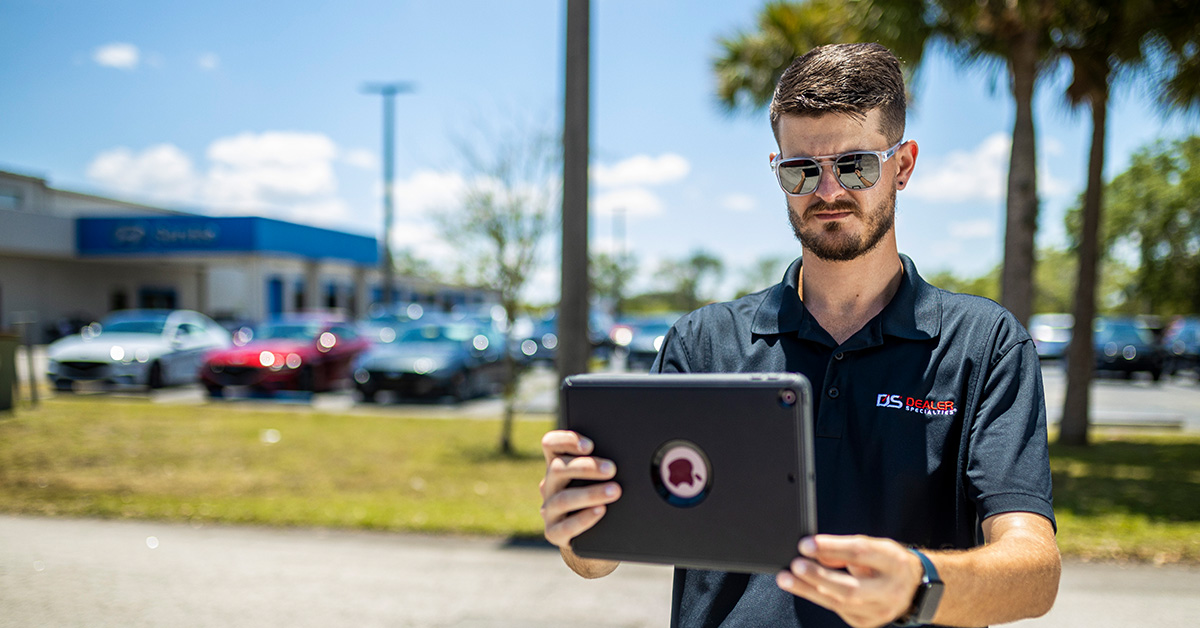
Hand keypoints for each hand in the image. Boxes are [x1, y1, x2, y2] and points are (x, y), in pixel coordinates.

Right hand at [539, 430, 620, 549]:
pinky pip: (565, 527)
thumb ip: (604, 464)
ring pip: (563, 498)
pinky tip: (601, 511)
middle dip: (586, 467)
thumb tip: (629, 453)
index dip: (566, 441)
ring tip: (614, 491)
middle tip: (612, 469)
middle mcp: (550, 485)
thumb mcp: (601, 477)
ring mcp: (550, 510)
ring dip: (590, 493)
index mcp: (558, 465)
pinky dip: (584, 518)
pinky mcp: (554, 533)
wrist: (596, 536)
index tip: (590, 445)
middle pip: (558, 469)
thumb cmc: (603, 496)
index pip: (551, 444)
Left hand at [776, 535, 922, 627]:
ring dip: (808, 590)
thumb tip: (816, 552)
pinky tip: (802, 588)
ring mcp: (879, 611)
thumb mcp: (874, 546)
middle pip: (849, 588)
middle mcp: (889, 590)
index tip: (806, 544)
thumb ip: (846, 548)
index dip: (831, 548)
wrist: (913, 588)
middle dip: (818, 577)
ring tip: (786, 578)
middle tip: (796, 565)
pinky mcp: (867, 623)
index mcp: (894, 562)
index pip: (860, 553)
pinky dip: (818, 597)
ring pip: (839, 603)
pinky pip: (838, 610)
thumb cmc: (890, 563)